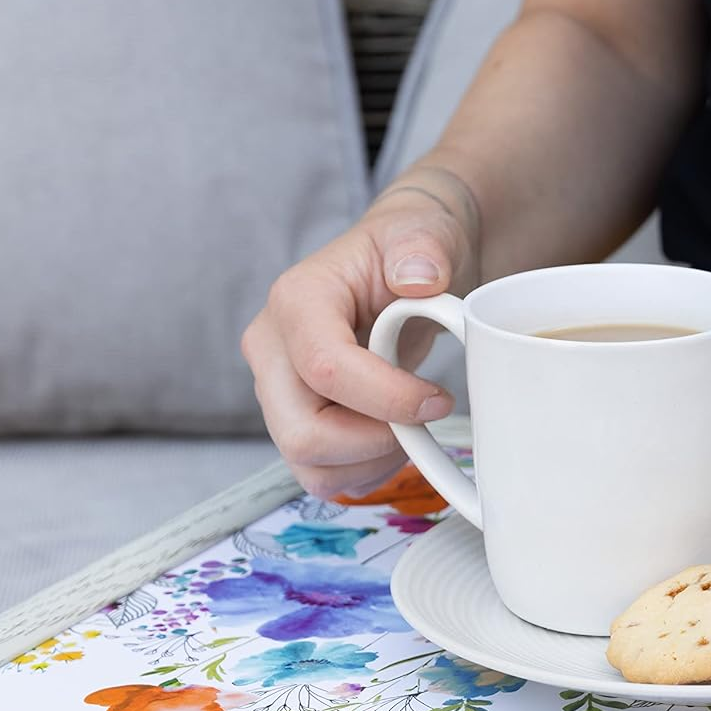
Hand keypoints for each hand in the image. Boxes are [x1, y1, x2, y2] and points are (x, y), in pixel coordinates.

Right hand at [241, 169, 477, 498]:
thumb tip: (419, 277)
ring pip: (311, 465)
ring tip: (413, 426)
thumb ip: (421, 248)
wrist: (404, 271)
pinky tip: (397, 438)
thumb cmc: (410, 252)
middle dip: (374, 442)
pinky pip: (324, 476)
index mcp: (296, 301)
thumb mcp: (424, 233)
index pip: (325, 369)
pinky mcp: (295, 423)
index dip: (388, 397)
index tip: (438, 399)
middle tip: (424, 420)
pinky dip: (368, 472)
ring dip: (373, 462)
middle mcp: (272, 351)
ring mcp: (278, 393)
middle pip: (302, 434)